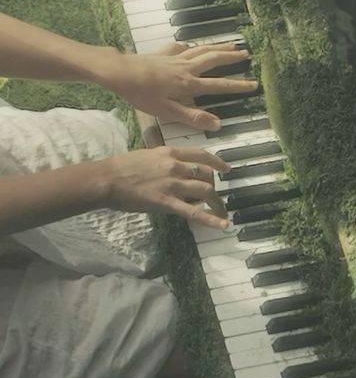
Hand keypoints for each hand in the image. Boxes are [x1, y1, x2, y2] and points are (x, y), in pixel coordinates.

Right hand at [100, 145, 231, 228]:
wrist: (107, 178)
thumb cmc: (122, 167)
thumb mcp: (148, 155)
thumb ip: (165, 160)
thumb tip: (176, 168)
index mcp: (170, 152)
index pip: (201, 154)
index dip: (217, 162)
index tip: (226, 168)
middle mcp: (176, 166)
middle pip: (207, 174)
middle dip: (216, 186)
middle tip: (216, 196)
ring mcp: (173, 184)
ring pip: (206, 191)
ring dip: (217, 203)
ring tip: (222, 212)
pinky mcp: (167, 202)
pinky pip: (194, 212)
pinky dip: (211, 219)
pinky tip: (223, 225)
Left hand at [103, 42, 258, 130]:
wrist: (120, 72)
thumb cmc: (141, 93)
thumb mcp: (167, 112)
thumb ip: (193, 117)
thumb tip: (217, 123)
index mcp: (189, 84)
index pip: (219, 85)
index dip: (238, 85)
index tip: (253, 84)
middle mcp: (186, 68)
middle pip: (214, 59)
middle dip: (231, 57)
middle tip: (246, 54)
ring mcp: (175, 58)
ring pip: (202, 49)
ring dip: (218, 47)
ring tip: (231, 44)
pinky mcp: (163, 53)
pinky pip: (181, 47)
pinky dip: (190, 45)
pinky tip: (190, 45)